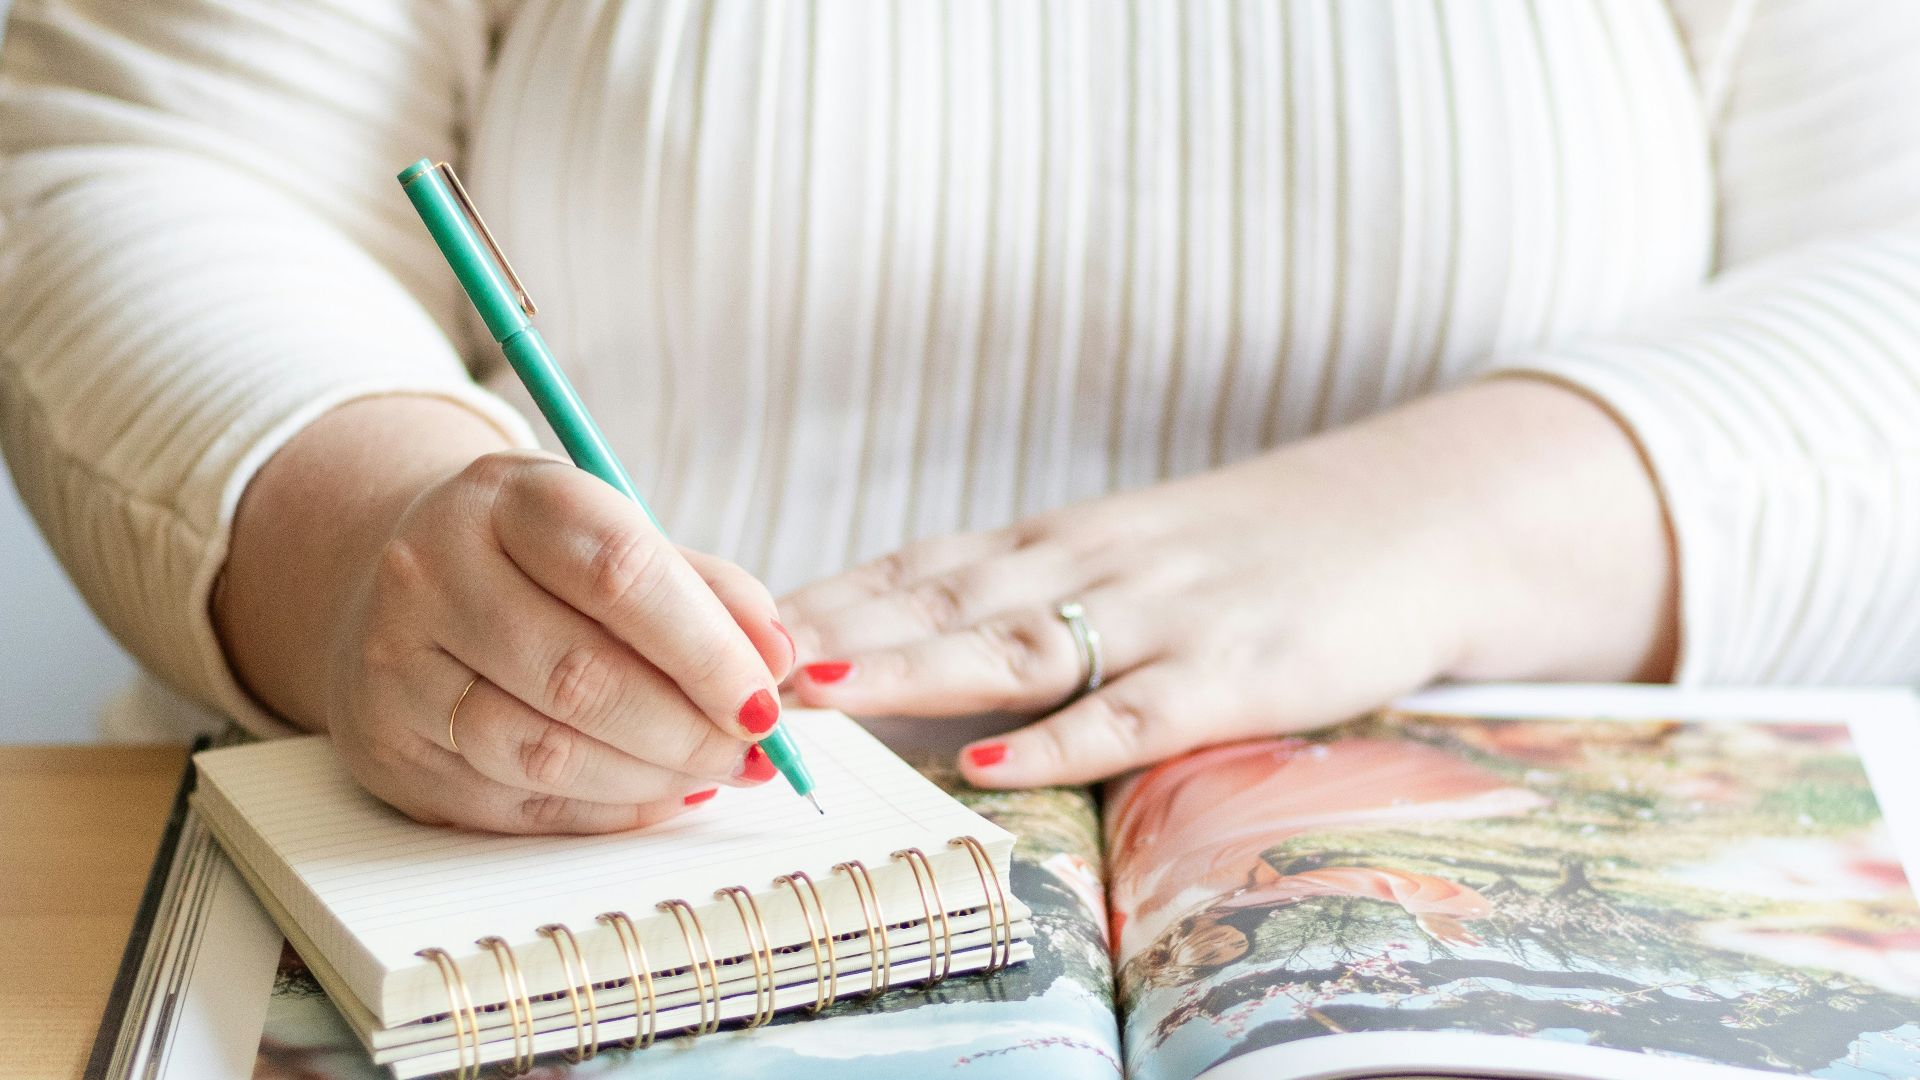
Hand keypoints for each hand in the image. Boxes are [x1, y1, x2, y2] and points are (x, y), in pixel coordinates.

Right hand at [216, 399, 793, 833]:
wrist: (401, 580)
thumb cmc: (537, 560)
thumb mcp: (615, 532)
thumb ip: (704, 589)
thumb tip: (775, 660)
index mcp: (503, 497)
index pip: (618, 572)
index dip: (706, 647)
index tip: (765, 695)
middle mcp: (431, 574)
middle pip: (581, 676)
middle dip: (688, 728)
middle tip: (752, 750)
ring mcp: (398, 668)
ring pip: (545, 752)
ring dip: (651, 777)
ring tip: (708, 771)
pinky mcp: (392, 752)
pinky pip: (516, 804)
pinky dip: (604, 809)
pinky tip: (652, 792)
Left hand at [780, 380, 1675, 786]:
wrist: (1406, 519)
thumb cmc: (1242, 550)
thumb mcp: (1116, 554)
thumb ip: (1015, 593)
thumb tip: (892, 639)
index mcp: (1049, 544)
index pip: (906, 569)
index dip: (809, 598)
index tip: (707, 620)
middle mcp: (1083, 569)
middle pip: (932, 603)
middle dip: (821, 633)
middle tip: (718, 657)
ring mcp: (1156, 619)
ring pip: (1010, 647)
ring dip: (906, 668)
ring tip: (816, 691)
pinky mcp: (1232, 672)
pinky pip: (1130, 715)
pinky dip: (1056, 740)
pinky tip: (987, 759)